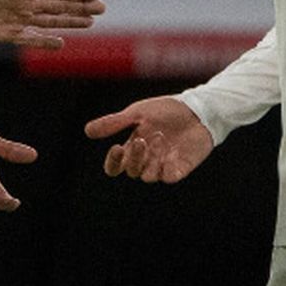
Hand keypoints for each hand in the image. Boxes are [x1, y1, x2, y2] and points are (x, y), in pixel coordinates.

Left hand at [0, 0, 103, 47]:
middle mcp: (25, 2)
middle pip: (59, 6)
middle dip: (80, 7)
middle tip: (102, 8)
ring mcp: (18, 19)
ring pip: (51, 21)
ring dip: (70, 22)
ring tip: (90, 23)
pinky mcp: (7, 34)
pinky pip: (31, 38)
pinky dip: (45, 41)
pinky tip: (61, 42)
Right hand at [85, 96, 213, 181]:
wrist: (198, 108)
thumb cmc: (166, 110)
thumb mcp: (137, 113)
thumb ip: (114, 123)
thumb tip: (87, 131)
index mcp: (133, 148)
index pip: (116, 167)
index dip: (113, 162)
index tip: (117, 147)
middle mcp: (147, 160)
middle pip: (132, 172)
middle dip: (135, 157)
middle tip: (142, 139)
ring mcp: (164, 166)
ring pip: (149, 176)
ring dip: (151, 159)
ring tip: (160, 138)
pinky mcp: (181, 168)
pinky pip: (170, 177)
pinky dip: (168, 169)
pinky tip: (171, 152)